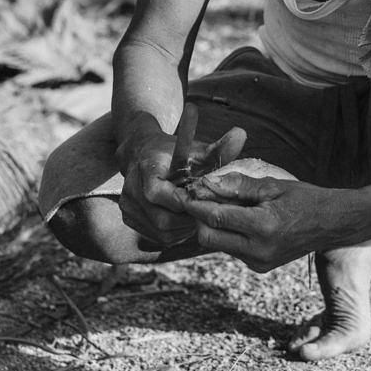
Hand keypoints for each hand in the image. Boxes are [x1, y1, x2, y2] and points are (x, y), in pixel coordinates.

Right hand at [116, 104, 246, 248]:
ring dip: (184, 227)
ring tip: (198, 214)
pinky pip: (158, 237)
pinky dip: (176, 232)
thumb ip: (219, 148)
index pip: (159, 194)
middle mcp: (131, 190)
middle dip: (189, 218)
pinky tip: (186, 219)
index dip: (185, 202)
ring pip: (162, 231)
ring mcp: (129, 208)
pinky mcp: (131, 220)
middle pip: (162, 219)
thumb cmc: (174, 152)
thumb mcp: (196, 149)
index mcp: (145, 169)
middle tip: (208, 212)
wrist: (143, 153)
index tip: (206, 200)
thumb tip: (242, 134)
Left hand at [183, 171, 354, 270]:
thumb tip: (207, 183)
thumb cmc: (305, 199)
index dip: (195, 204)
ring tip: (222, 204)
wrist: (333, 223)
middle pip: (208, 238)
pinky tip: (238, 217)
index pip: (214, 217)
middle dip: (199, 218)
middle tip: (200, 197)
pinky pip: (232, 249)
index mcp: (262, 227)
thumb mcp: (273, 185)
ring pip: (217, 245)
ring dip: (212, 225)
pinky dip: (227, 233)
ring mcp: (259, 263)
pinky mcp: (260, 267)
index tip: (185, 191)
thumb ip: (238, 185)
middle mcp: (258, 251)